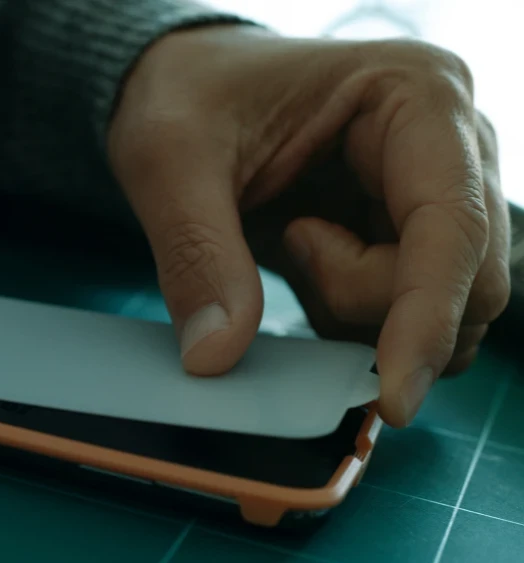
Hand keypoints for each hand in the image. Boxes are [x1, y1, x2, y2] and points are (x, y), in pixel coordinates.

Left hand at [107, 25, 509, 427]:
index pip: (452, 226)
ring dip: (356, 311)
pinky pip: (400, 315)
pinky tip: (302, 267)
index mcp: (416, 97)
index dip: (428, 318)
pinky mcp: (402, 237)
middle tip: (290, 248)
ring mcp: (429, 197)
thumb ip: (198, 256)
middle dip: (372, 304)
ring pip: (437, 309)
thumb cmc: (186, 95)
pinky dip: (350, 320)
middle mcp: (448, 147)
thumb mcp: (171, 160)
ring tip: (289, 240)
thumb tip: (216, 356)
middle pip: (464, 280)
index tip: (393, 397)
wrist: (184, 91)